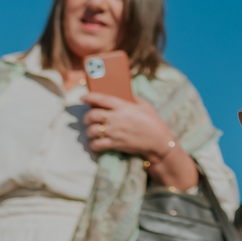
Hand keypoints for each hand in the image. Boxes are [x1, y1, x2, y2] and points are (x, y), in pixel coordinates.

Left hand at [84, 92, 198, 187]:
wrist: (158, 141)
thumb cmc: (153, 121)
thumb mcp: (145, 105)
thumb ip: (132, 99)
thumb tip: (124, 95)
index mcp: (123, 106)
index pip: (101, 99)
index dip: (89, 97)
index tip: (83, 97)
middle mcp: (115, 118)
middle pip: (92, 116)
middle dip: (87, 117)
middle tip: (88, 119)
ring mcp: (114, 132)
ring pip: (91, 131)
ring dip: (89, 131)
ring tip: (92, 131)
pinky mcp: (114, 144)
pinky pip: (96, 145)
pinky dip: (93, 144)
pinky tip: (96, 143)